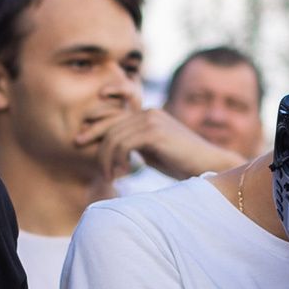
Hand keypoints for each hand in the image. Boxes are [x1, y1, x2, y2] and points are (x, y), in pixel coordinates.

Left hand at [80, 108, 240, 182]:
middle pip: (110, 125)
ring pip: (114, 137)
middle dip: (93, 142)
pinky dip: (118, 159)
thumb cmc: (182, 163)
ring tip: (109, 176)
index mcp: (147, 115)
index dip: (94, 126)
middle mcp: (148, 112)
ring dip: (106, 159)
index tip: (80, 142)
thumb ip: (136, 145)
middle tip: (88, 163)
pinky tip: (124, 171)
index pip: (113, 116)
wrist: (208, 165)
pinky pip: (124, 143)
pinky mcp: (155, 131)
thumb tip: (115, 152)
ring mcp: (152, 119)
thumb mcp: (154, 151)